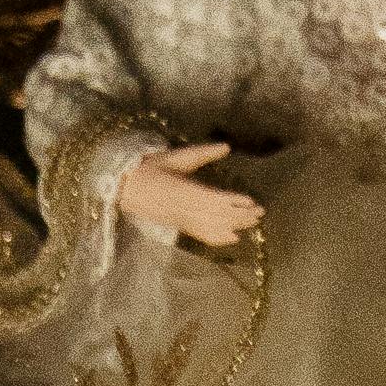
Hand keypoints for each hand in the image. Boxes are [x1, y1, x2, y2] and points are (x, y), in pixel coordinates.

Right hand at [116, 141, 261, 247]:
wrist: (125, 188)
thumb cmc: (149, 168)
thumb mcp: (177, 157)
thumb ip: (202, 154)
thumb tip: (226, 147)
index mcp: (183, 191)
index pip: (214, 200)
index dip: (234, 202)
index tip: (252, 200)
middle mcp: (185, 209)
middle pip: (218, 216)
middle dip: (241, 216)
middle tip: (261, 212)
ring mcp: (183, 221)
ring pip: (213, 227)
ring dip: (235, 226)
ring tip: (253, 223)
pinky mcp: (180, 227)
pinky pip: (202, 236)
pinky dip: (219, 239)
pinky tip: (234, 239)